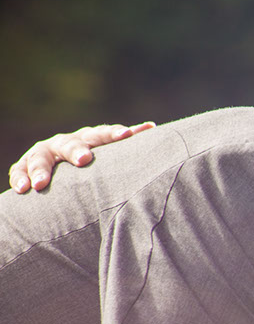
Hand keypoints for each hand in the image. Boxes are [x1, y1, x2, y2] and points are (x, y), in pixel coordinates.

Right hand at [8, 121, 155, 192]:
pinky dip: (21, 178)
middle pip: (71, 143)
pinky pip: (20, 170)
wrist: (66, 181)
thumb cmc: (99, 174)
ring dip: (41, 169)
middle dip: (77, 150)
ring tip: (42, 184)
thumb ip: (132, 160)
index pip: (104, 134)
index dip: (116, 134)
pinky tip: (23, 189)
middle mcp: (66, 143)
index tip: (129, 135)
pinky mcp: (27, 166)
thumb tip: (163, 140)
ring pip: (40, 156)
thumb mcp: (114, 166)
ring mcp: (45, 153)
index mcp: (90, 140)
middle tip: (84, 160)